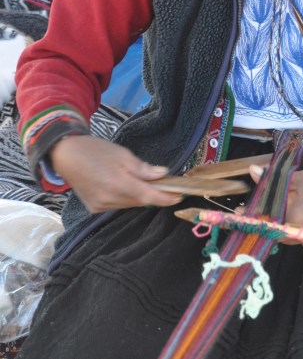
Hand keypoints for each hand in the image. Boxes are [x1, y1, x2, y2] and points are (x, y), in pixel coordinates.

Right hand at [49, 135, 183, 212]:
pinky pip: (118, 205)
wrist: (66, 155)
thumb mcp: (122, 154)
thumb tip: (163, 175)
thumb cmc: (95, 150)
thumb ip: (143, 168)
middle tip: (166, 185)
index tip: (180, 196)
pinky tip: (124, 186)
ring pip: (130, 204)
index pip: (149, 197)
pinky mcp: (95, 208)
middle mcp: (110, 199)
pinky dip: (126, 198)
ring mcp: (101, 206)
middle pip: (140, 201)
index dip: (166, 198)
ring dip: (139, 196)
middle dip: (154, 194)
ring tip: (144, 183)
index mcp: (119, 183)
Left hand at [242, 164, 302, 231]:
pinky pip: (302, 236)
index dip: (251, 219)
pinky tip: (295, 215)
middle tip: (254, 210)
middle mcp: (302, 233)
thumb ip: (271, 180)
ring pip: (289, 235)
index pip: (265, 224)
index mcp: (293, 218)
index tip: (240, 212)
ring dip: (280, 225)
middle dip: (265, 222)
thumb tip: (251, 171)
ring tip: (276, 211)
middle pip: (276, 232)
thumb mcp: (296, 178)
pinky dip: (295, 227)